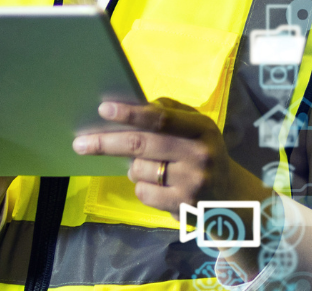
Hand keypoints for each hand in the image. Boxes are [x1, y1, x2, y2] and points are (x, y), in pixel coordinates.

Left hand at [71, 98, 271, 212]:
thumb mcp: (198, 128)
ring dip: (133, 167)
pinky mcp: (183, 206)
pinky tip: (159, 186)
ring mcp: (192, 182)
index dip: (130, 113)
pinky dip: (142, 187)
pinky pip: (143, 193)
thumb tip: (133, 105)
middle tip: (80, 143)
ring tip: (151, 167)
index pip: (161, 118)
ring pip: (138, 170)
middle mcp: (199, 154)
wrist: (231, 199)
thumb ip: (170, 112)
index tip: (103, 109)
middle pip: (141, 145)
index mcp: (202, 127)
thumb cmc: (204, 154)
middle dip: (106, 143)